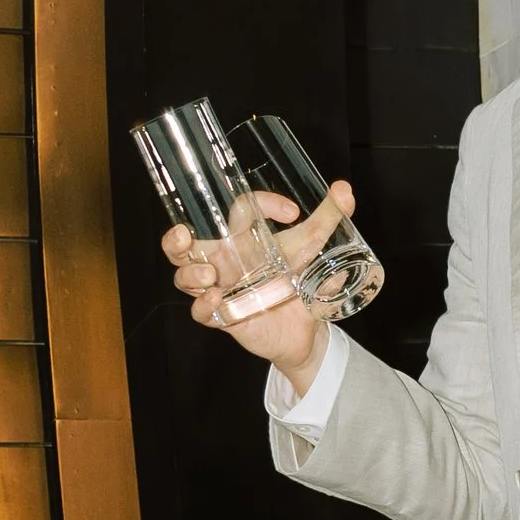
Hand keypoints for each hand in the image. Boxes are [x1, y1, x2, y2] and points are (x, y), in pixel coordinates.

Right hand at [162, 181, 357, 384]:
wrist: (307, 329)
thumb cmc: (299, 282)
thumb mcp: (313, 249)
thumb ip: (329, 219)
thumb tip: (345, 190)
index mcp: (244, 238)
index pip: (239, 208)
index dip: (263, 202)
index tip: (292, 212)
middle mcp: (225, 260)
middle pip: (183, 245)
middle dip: (174, 238)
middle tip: (183, 234)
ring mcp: (220, 288)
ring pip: (184, 278)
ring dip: (190, 274)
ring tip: (210, 274)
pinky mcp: (224, 315)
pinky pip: (200, 311)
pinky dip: (202, 304)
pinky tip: (215, 298)